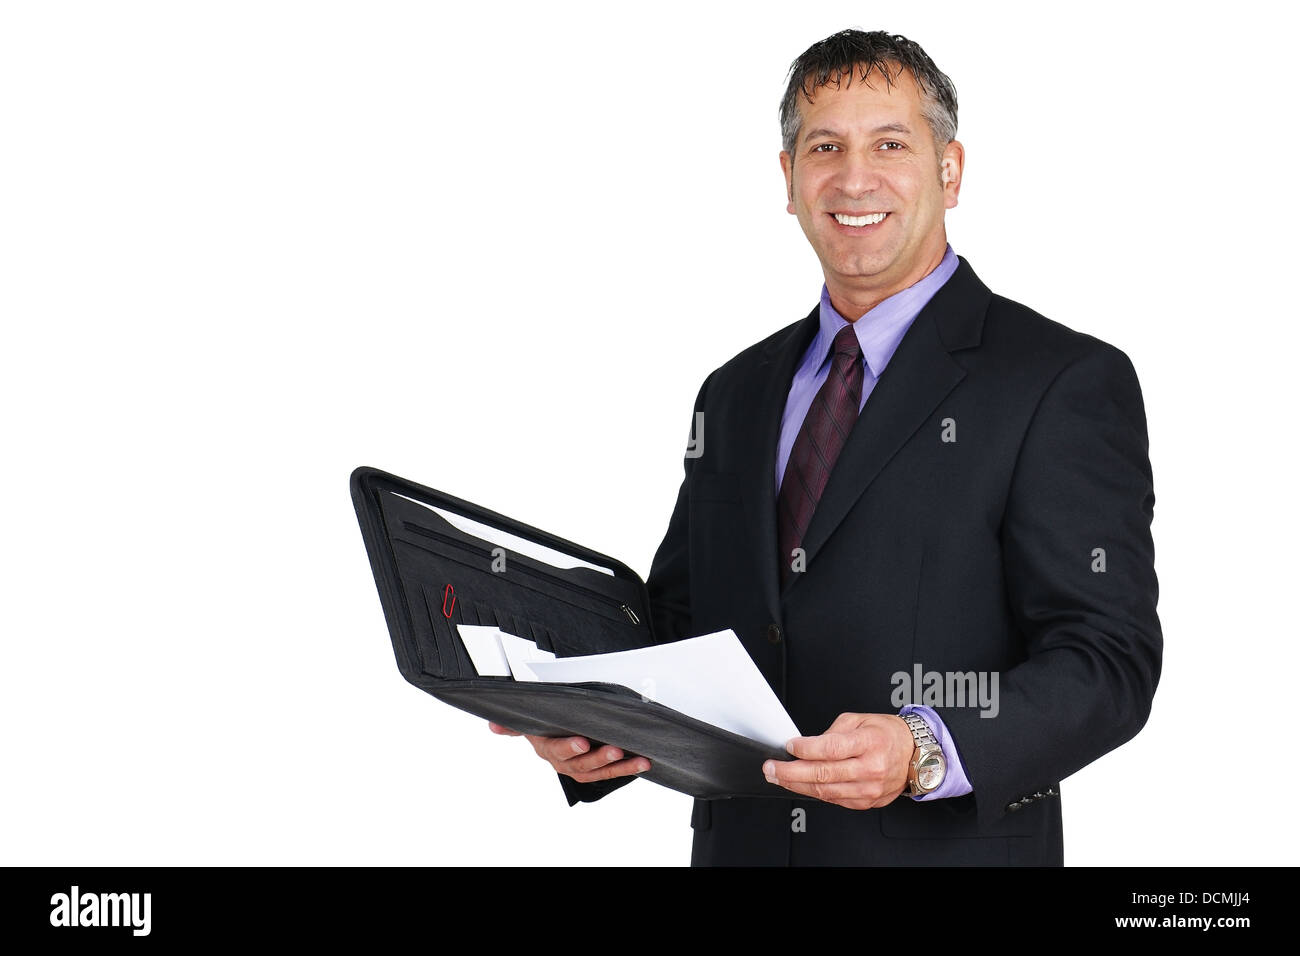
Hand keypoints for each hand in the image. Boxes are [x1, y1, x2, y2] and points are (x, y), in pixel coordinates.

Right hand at [488, 721, 650, 782]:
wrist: (549, 732)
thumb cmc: (541, 724)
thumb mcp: (526, 722)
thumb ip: (511, 725)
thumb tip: (493, 726)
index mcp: (546, 748)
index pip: (556, 749)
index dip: (569, 748)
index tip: (582, 742)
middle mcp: (563, 762)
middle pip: (581, 765)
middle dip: (599, 758)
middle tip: (615, 749)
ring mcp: (580, 767)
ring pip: (599, 772)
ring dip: (620, 767)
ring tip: (637, 760)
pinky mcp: (596, 769)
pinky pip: (611, 772)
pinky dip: (627, 769)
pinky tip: (642, 763)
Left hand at [761, 712, 913, 809]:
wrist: (914, 755)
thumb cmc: (887, 734)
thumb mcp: (859, 720)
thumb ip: (832, 732)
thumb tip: (806, 745)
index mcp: (869, 743)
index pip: (831, 748)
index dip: (805, 748)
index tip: (789, 746)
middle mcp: (870, 768)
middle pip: (823, 774)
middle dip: (790, 771)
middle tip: (771, 768)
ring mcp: (868, 789)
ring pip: (825, 792)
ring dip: (797, 785)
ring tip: (778, 777)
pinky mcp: (866, 802)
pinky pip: (834, 800)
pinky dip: (814, 793)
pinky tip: (801, 784)